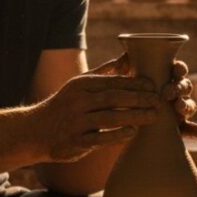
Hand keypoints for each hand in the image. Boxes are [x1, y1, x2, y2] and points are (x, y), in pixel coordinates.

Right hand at [32, 66, 160, 162]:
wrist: (37, 131)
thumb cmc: (66, 105)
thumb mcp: (80, 84)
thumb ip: (105, 72)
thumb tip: (128, 56)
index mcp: (82, 84)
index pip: (113, 81)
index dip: (136, 83)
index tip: (154, 85)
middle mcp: (79, 101)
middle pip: (114, 97)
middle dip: (139, 98)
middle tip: (159, 101)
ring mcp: (76, 121)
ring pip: (110, 117)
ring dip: (134, 116)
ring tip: (153, 116)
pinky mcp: (75, 141)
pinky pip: (100, 138)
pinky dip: (117, 135)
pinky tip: (133, 132)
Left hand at [100, 53, 196, 139]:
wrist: (121, 126)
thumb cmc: (125, 98)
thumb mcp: (121, 83)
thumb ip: (122, 69)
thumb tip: (122, 59)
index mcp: (165, 78)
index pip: (177, 70)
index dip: (179, 68)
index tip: (176, 69)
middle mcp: (175, 93)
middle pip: (184, 87)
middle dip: (179, 87)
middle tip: (168, 92)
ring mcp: (177, 111)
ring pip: (189, 105)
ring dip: (187, 105)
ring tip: (179, 108)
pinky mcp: (178, 128)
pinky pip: (191, 129)